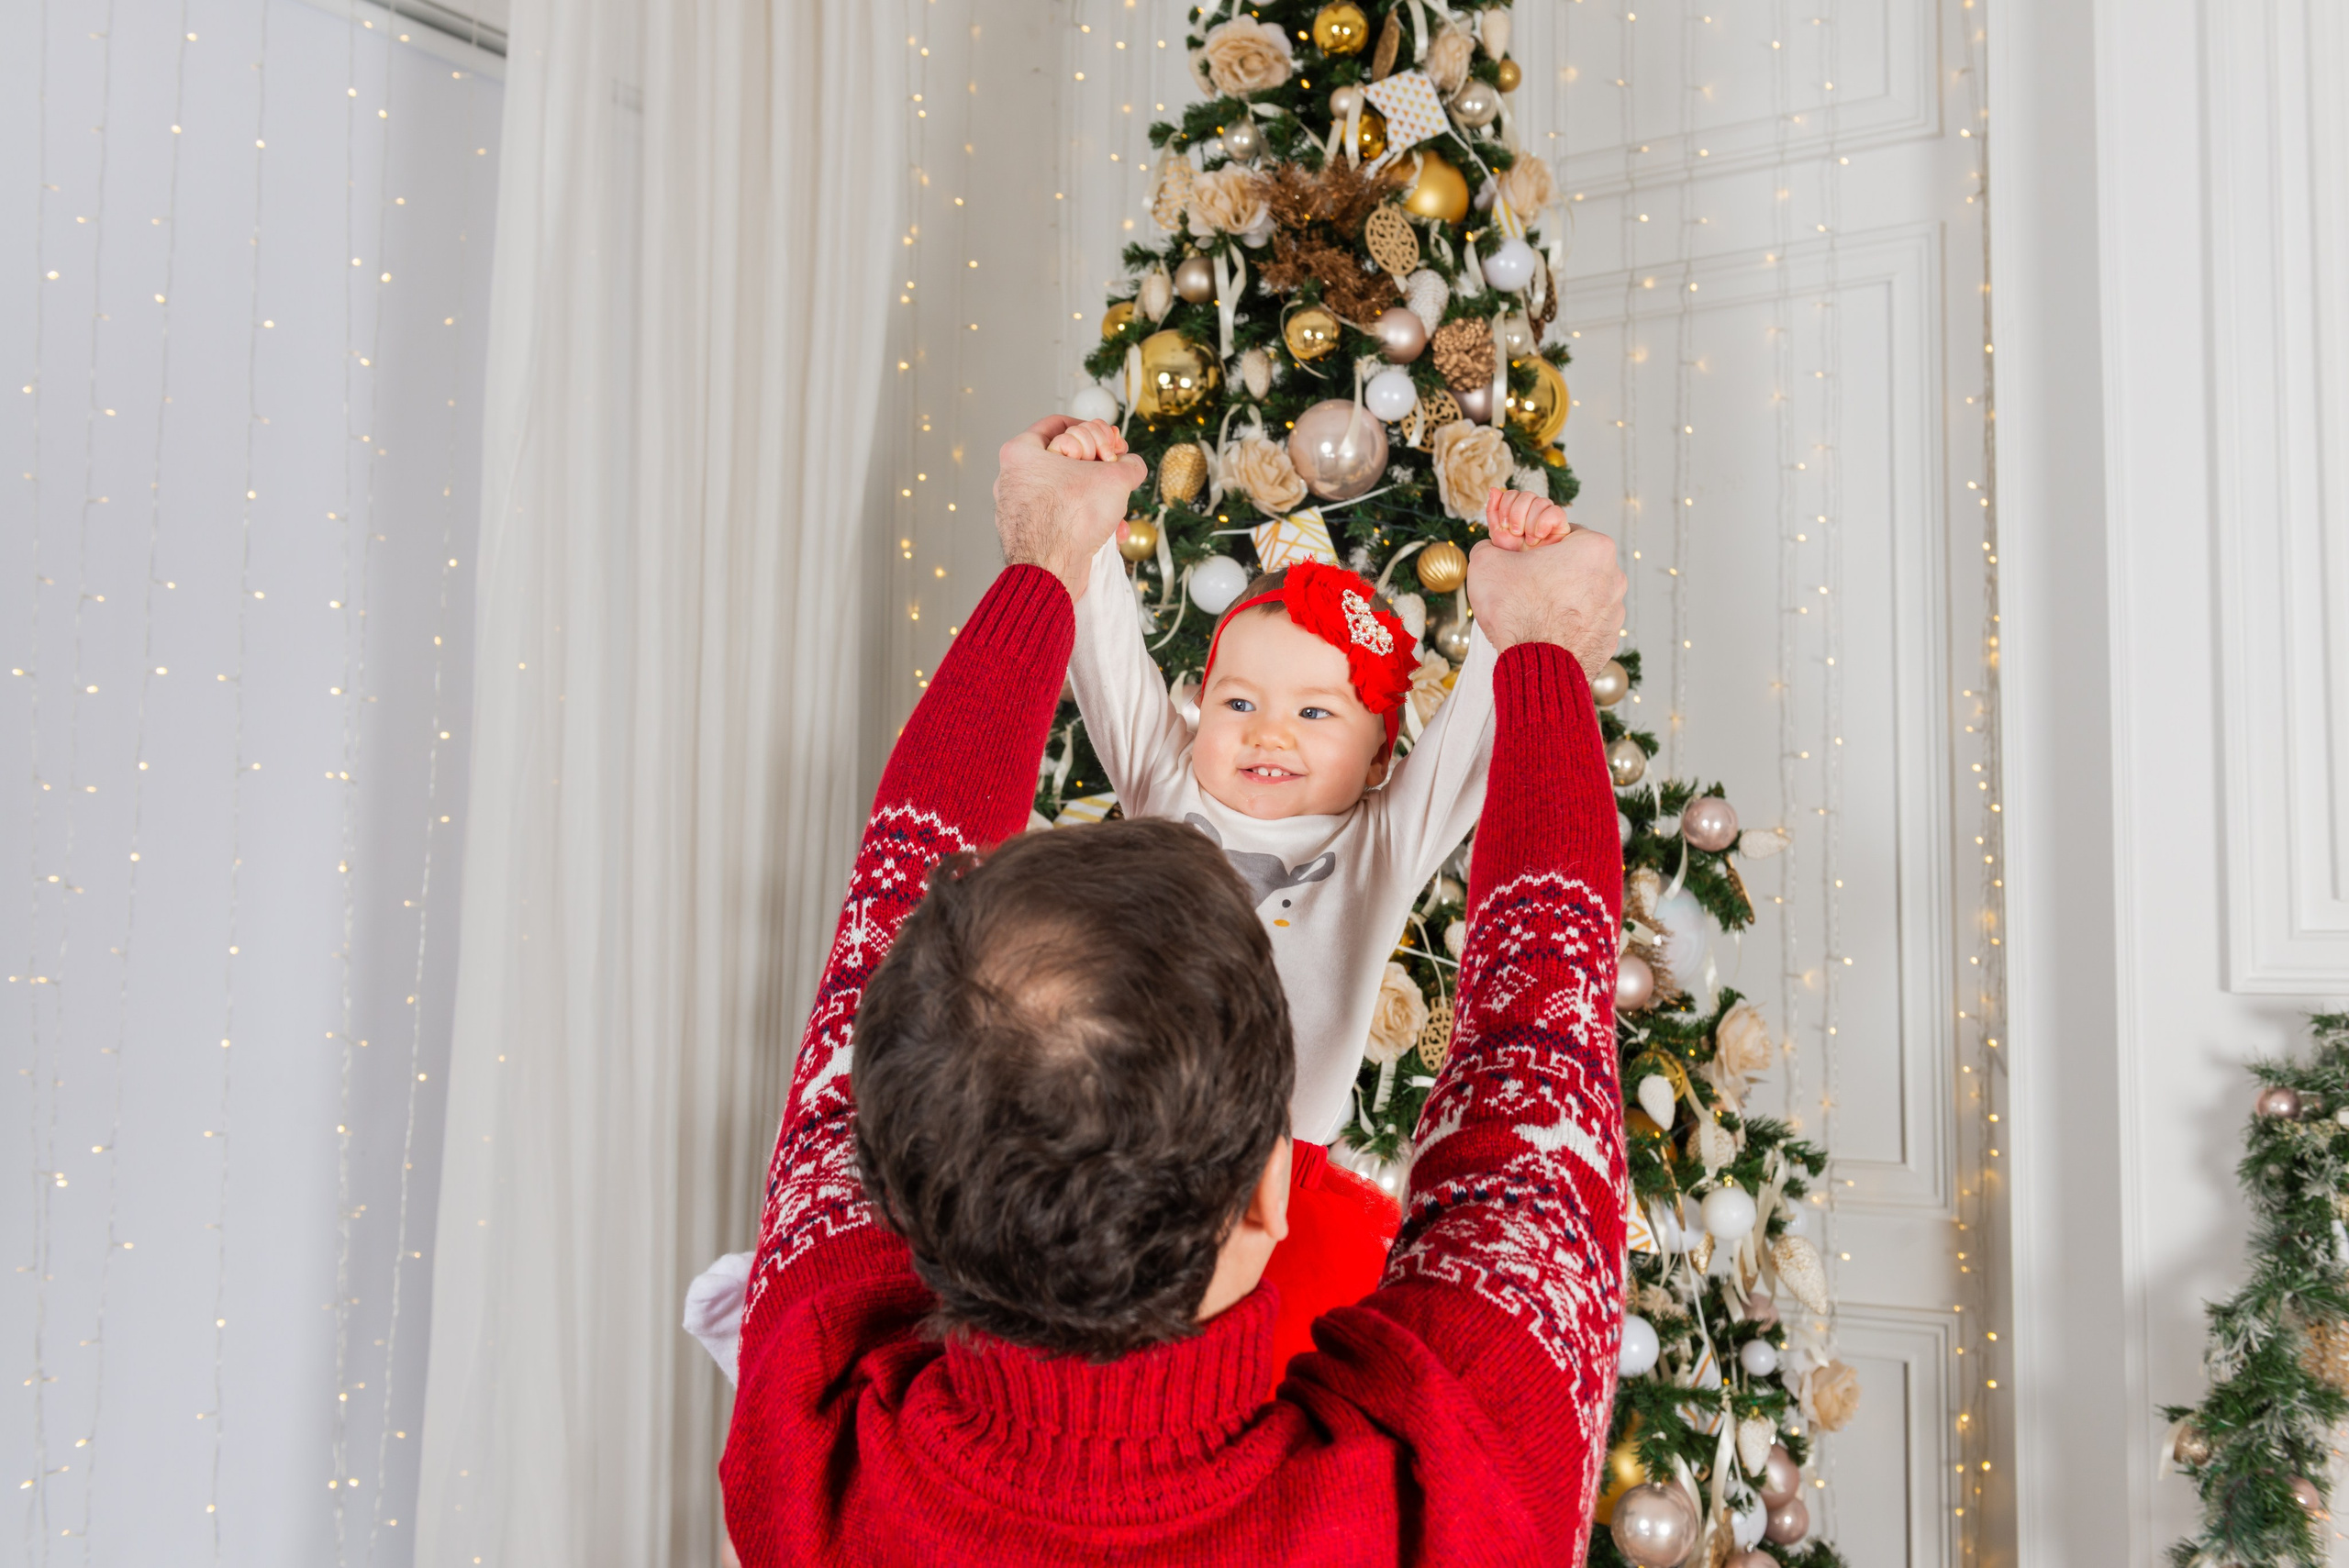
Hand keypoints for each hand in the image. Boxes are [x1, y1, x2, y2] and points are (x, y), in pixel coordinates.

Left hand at [993, 415, 1147, 601]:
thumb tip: (1132, 466)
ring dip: (1098, 499)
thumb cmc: (1071, 518)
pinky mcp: (1028, 534)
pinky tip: (1108, 533)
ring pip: (1067, 491)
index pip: (1059, 423)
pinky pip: (1062, 517)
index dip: (1093, 430)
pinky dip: (1085, 522)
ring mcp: (1018, 507)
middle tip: (1116, 472)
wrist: (1052, 570)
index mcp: (1021, 452)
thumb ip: (1129, 465)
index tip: (1111, 444)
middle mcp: (1013, 477)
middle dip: (1098, 468)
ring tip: (1116, 509)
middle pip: (1065, 458)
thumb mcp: (1115, 478)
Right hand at [1465, 528, 1624, 678]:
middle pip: (1575, 566)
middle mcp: (1613, 577)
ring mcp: (1614, 612)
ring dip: (1561, 601)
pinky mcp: (1609, 640)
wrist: (1535, 668)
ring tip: (1532, 615)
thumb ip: (1490, 546)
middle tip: (1524, 587)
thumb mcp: (1487, 562)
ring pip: (1582, 597)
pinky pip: (1585, 625)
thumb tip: (1491, 549)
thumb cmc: (1518, 613)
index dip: (1537, 547)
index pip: (1564, 534)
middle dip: (1551, 574)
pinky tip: (1544, 634)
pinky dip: (1567, 628)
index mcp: (1595, 548)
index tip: (1522, 560)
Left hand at [1482, 486, 1572, 550]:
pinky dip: (1543, 524)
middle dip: (1517, 515)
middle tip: (1517, 533)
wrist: (1527, 572)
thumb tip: (1493, 489)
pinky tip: (1539, 536)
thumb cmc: (1513, 553)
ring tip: (1529, 540)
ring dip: (1530, 523)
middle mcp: (1535, 508)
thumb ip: (1493, 511)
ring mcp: (1548, 514)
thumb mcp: (1497, 532)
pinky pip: (1556, 511)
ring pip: (1541, 502)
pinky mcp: (1561, 524)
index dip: (1506, 507)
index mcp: (1519, 508)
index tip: (1505, 526)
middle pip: (1527, 495)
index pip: (1512, 493)